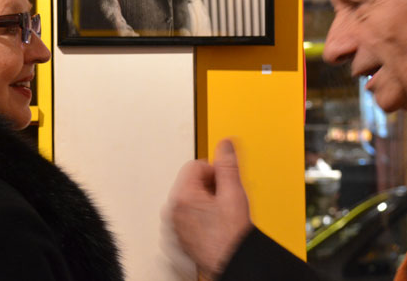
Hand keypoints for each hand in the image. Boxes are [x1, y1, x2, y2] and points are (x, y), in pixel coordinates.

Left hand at [166, 139, 252, 278]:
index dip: (215, 171)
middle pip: (191, 181)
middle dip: (210, 186)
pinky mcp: (177, 236)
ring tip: (220, 214)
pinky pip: (187, 215)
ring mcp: (173, 225)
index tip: (225, 183)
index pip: (195, 165)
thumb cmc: (231, 236)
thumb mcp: (234, 193)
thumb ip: (228, 164)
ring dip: (205, 201)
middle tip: (225, 200)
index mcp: (182, 196)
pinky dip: (199, 216)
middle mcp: (172, 210)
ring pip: (189, 198)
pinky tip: (214, 225)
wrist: (232, 263)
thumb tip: (225, 143)